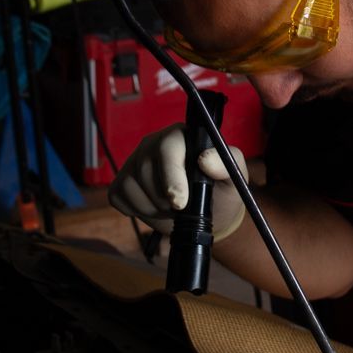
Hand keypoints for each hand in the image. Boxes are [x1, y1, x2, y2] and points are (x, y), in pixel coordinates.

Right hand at [108, 124, 246, 243]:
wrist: (206, 215)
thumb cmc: (221, 191)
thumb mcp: (233, 179)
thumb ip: (227, 165)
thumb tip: (206, 159)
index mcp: (181, 136)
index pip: (167, 146)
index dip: (171, 176)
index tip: (180, 203)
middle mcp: (154, 143)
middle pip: (145, 169)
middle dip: (163, 198)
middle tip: (182, 208)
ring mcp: (135, 161)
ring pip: (130, 184)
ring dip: (152, 207)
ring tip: (170, 207)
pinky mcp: (123, 180)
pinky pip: (118, 196)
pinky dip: (136, 209)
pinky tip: (153, 207)